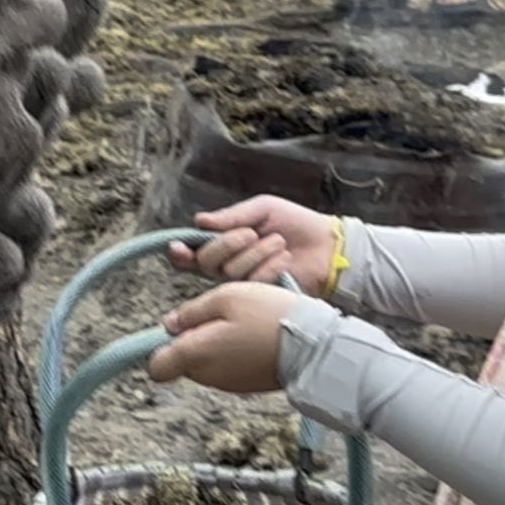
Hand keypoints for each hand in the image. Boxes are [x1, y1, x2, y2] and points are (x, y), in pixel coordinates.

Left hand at [145, 283, 310, 395]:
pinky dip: (235, 353)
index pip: (157, 367)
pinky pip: (229, 368)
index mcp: (195, 355)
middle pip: (184, 361)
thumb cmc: (269, 316)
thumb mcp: (226, 297)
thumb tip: (170, 324)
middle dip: (193, 340)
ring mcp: (229, 384)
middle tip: (220, 316)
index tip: (178, 328)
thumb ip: (192, 312)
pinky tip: (255, 337)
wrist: (315, 345)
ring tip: (242, 324)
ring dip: (216, 345)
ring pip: (207, 363)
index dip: (161, 347)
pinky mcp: (248, 386)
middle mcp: (207, 377)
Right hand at [164, 198, 335, 291]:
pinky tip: (285, 259)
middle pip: (206, 261)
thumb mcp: (262, 209)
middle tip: (252, 233)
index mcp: (222, 243)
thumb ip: (231, 216)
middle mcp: (226, 266)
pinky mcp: (259, 296)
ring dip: (256, 253)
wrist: (326, 245)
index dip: (180, 252)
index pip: (190, 253)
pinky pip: (252, 283)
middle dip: (227, 244)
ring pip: (230, 272)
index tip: (179, 248)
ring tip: (279, 243)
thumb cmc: (294, 223)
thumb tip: (199, 220)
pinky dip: (270, 267)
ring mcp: (243, 283)